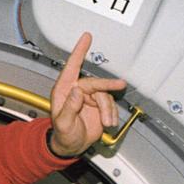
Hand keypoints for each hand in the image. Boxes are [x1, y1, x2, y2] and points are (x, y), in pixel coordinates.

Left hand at [49, 32, 128, 156]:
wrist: (72, 147)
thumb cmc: (63, 135)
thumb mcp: (64, 123)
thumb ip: (69, 107)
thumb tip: (77, 91)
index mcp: (64, 91)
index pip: (72, 67)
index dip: (79, 51)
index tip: (86, 37)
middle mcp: (77, 92)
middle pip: (95, 83)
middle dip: (108, 85)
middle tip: (120, 85)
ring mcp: (88, 98)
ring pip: (105, 96)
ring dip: (108, 110)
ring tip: (107, 123)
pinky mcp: (99, 106)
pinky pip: (110, 105)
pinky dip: (112, 114)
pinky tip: (109, 123)